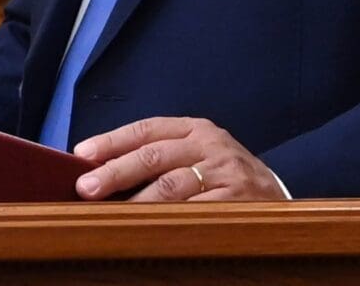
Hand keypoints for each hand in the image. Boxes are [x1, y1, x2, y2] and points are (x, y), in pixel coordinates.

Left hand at [72, 116, 287, 201]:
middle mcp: (211, 146)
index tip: (82, 155)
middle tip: (87, 188)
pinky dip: (169, 222)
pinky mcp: (237, 202)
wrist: (277, 195)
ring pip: (172, 186)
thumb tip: (101, 171)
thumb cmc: (223, 177)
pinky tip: (148, 229)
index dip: (112, 141)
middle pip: (154, 156)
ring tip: (111, 213)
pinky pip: (195, 213)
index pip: (146, 130)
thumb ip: (159, 157)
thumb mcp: (197, 155)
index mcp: (195, 130)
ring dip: (137, 202)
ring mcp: (226, 174)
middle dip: (116, 172)